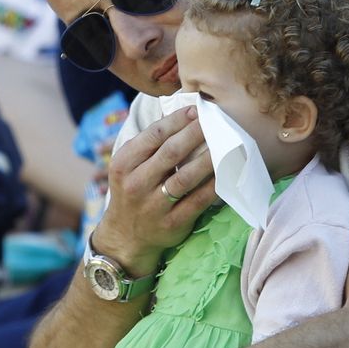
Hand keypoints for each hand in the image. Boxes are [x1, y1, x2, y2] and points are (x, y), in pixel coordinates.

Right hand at [95, 105, 216, 275]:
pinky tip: (224, 174)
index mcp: (124, 164)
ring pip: (185, 177)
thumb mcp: (128, 167)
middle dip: (195, 133)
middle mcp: (136, 184)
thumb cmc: (133, 191)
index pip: (153, 135)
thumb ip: (147, 145)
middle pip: (170, 153)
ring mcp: (154, 206)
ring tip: (224, 144)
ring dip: (207, 159)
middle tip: (214, 120)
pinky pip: (196, 201)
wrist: (126, 237)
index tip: (197, 110)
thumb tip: (181, 116)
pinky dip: (211, 186)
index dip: (177, 120)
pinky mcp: (172, 223)